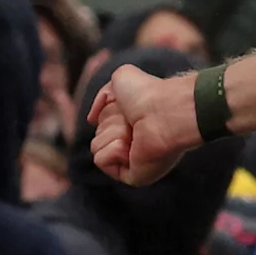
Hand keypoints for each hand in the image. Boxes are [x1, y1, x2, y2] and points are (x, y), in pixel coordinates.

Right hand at [87, 62, 201, 185]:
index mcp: (132, 126)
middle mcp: (134, 145)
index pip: (101, 124)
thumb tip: (92, 119)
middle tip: (132, 120)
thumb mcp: (121, 78)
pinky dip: (112, 149)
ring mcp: (134, 162)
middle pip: (96, 135)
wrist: (163, 110)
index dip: (109, 112)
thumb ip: (104, 94)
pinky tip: (133, 145)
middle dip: (109, 123)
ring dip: (112, 134)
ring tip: (135, 131)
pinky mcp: (133, 176)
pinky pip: (101, 160)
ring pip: (96, 147)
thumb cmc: (148, 93)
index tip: (127, 107)